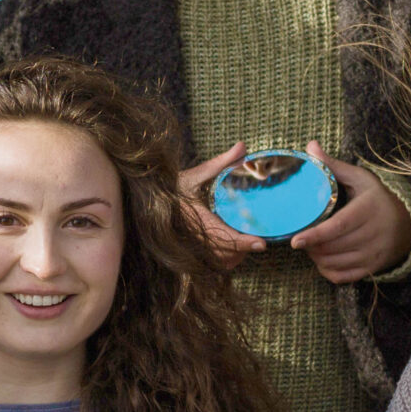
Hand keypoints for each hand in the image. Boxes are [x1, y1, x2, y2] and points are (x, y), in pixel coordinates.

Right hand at [178, 143, 265, 269]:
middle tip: (258, 241)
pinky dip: (225, 261)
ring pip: (220, 261)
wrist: (149, 201)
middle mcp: (193, 236)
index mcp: (196, 218)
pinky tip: (232, 251)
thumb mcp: (195, 174)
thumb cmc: (172, 187)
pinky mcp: (189, 252)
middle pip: (225, 253)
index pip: (224, 236)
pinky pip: (212, 264)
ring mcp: (190, 247)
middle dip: (243, 249)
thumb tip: (243, 147)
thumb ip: (221, 162)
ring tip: (245, 244)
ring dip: (234, 256)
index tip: (261, 243)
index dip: (243, 242)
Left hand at [288, 143, 410, 283]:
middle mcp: (374, 234)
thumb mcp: (359, 179)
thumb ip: (333, 166)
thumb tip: (310, 147)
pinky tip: (322, 259)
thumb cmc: (376, 198)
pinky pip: (343, 277)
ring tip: (310, 246)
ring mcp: (375, 254)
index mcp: (368, 210)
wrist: (408, 222)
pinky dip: (327, 271)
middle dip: (312, 246)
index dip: (316, 235)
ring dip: (317, 258)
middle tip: (300, 237)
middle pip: (334, 247)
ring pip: (336, 264)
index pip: (339, 227)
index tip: (295, 240)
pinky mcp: (373, 268)